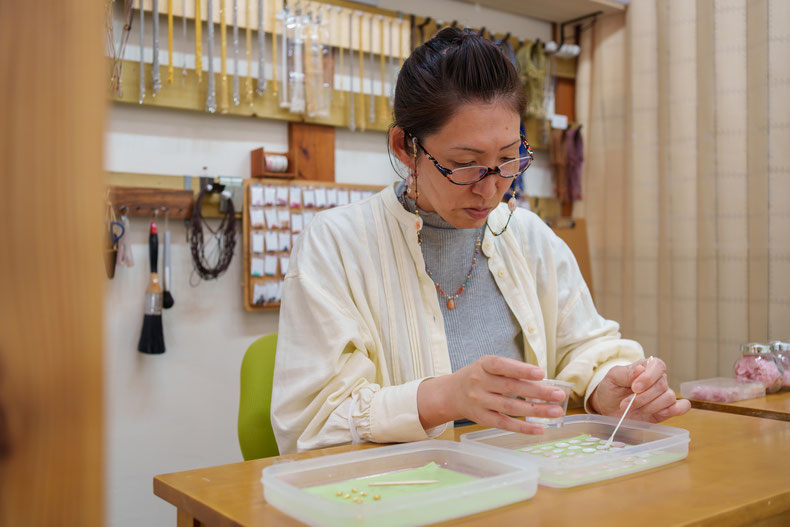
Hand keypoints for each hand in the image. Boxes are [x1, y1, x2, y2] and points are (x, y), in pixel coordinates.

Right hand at [417, 355, 568, 434]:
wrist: (452, 393)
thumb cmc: (479, 376)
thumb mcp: (488, 366)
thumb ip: (511, 371)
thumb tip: (543, 381)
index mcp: (483, 365)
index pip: (502, 366)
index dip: (521, 370)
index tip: (541, 373)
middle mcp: (479, 383)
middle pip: (511, 388)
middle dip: (538, 392)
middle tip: (559, 394)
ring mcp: (480, 402)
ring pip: (510, 408)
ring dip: (536, 410)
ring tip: (556, 411)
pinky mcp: (482, 418)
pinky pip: (504, 424)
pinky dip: (523, 428)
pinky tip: (540, 428)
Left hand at [589, 357, 690, 421]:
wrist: (608, 409)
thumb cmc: (611, 390)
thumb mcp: (612, 378)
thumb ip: (626, 372)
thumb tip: (641, 369)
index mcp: (646, 367)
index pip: (658, 365)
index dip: (648, 377)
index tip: (634, 388)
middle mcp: (657, 380)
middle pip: (661, 385)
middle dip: (642, 398)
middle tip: (625, 404)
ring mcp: (663, 395)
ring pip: (668, 397)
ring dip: (649, 406)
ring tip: (633, 410)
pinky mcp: (666, 410)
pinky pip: (682, 407)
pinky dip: (675, 410)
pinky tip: (660, 413)